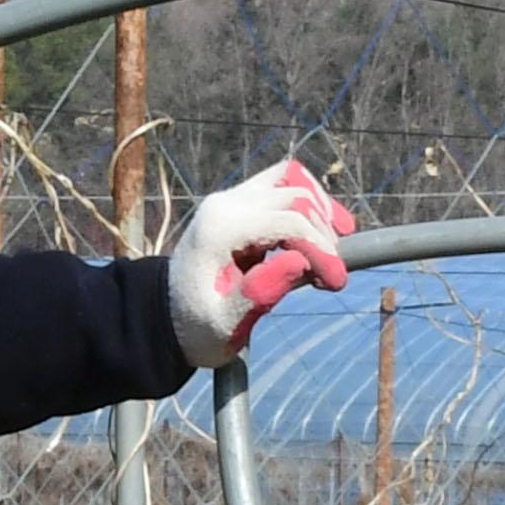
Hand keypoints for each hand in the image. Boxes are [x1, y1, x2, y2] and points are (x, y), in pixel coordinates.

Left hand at [167, 158, 355, 362]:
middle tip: (334, 277)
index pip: (289, 222)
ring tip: (337, 244)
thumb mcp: (225, 324)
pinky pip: (281, 184)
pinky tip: (322, 228)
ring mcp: (230, 198)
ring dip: (320, 209)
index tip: (336, 284)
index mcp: (219, 230)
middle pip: (295, 195)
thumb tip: (299, 261)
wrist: (166, 315)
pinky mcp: (237, 201)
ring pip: (291, 179)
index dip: (322, 250)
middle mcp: (225, 203)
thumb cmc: (196, 326)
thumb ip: (260, 293)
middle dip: (324, 234)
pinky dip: (306, 201)